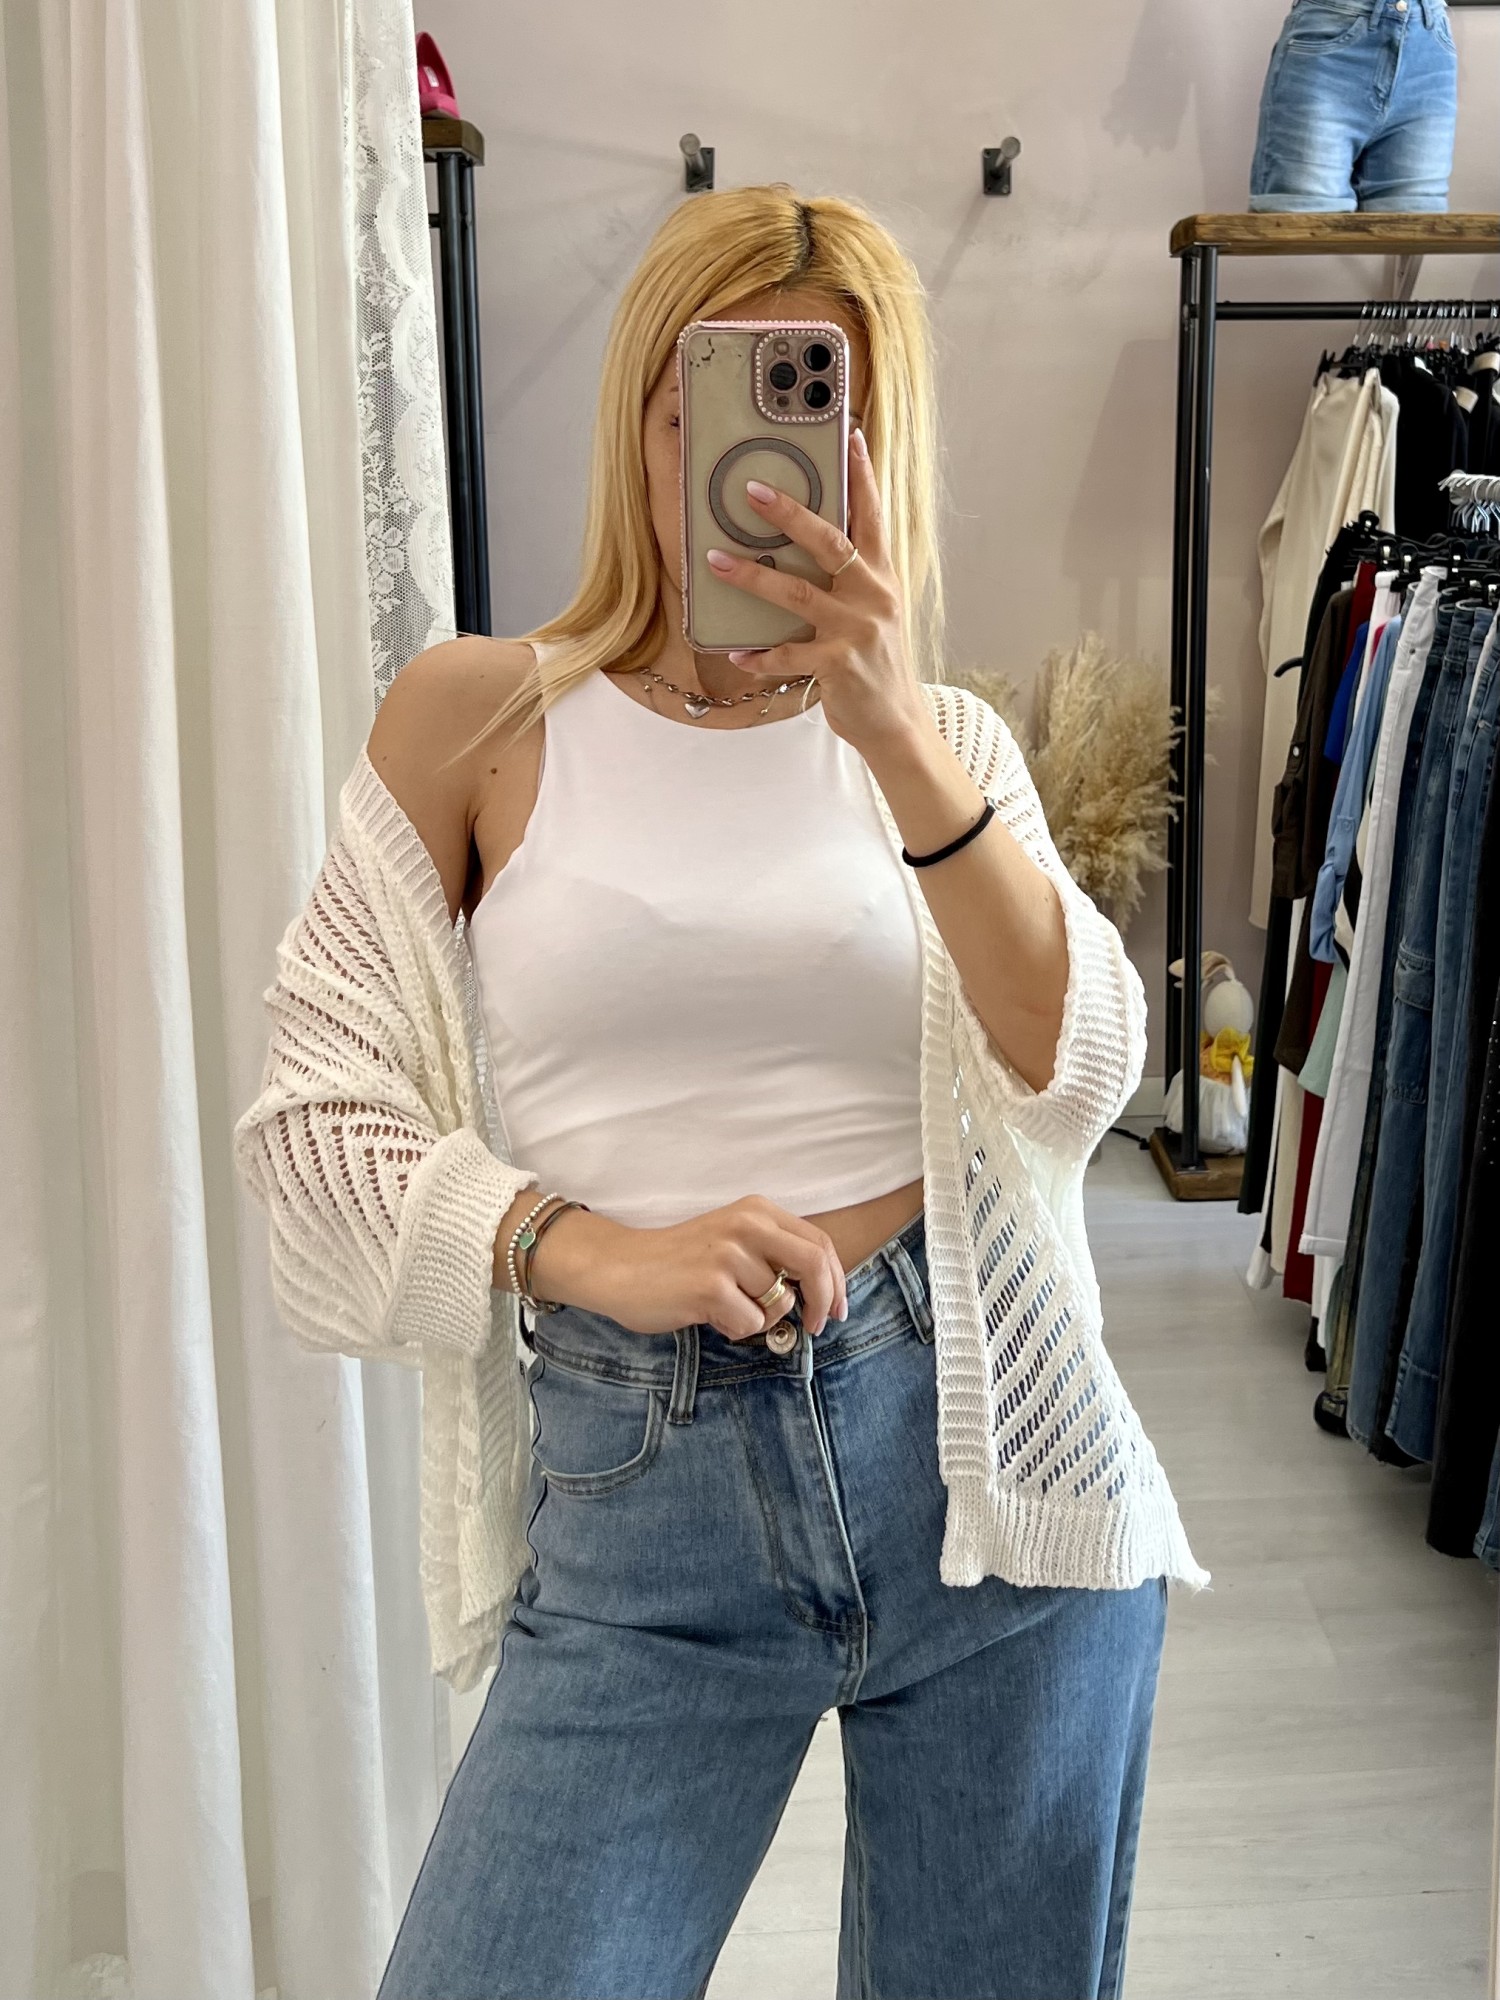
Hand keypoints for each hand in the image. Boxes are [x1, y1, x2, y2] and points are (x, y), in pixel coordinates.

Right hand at [526, 1194, 848, 1339]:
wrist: (619, 1267)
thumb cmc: (678, 1261)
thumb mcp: (732, 1240)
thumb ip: (772, 1254)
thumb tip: (821, 1293)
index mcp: (757, 1210)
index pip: (819, 1243)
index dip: (837, 1280)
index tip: (837, 1308)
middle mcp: (747, 1225)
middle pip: (815, 1265)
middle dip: (824, 1301)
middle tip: (816, 1326)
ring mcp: (728, 1254)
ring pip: (779, 1304)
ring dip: (759, 1318)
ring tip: (724, 1306)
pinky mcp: (711, 1286)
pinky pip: (751, 1324)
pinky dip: (735, 1329)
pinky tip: (707, 1313)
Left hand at [702, 427, 929, 755]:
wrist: (896, 720)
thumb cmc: (876, 660)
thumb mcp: (875, 608)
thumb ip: (851, 574)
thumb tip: (809, 540)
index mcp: (881, 574)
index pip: (872, 514)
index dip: (861, 474)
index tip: (848, 434)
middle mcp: (872, 595)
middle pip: (828, 542)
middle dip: (789, 513)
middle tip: (753, 490)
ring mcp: (855, 630)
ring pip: (797, 594)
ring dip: (752, 577)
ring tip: (716, 561)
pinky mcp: (837, 664)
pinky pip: (787, 655)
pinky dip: (759, 655)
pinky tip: (737, 652)